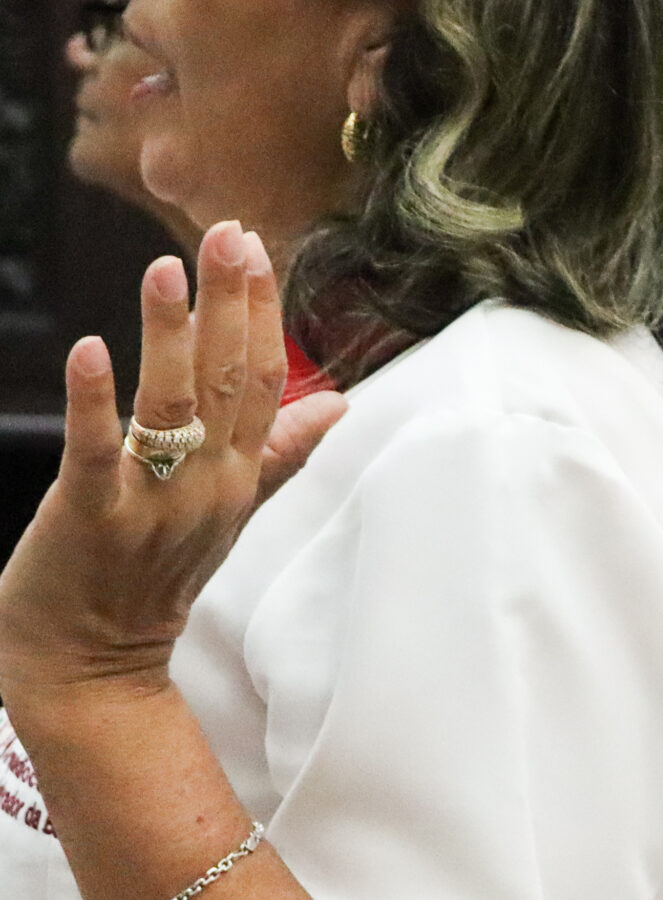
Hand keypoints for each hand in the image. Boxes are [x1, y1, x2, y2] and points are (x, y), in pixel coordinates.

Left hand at [0, 222, 343, 707]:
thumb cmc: (149, 580)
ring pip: (172, 405)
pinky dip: (96, 400)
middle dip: (230, 304)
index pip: (266, 382)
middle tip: (229, 236)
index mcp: (237, 476)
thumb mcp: (229, 513)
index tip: (256, 248)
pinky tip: (93, 349)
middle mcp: (206, 485)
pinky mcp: (92, 516)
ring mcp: (153, 502)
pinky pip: (99, 451)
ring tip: (167, 269)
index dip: (262, 313)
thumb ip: (279, 453)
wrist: (87, 663)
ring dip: (170, 333)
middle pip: (230, 382)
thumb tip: (338, 405)